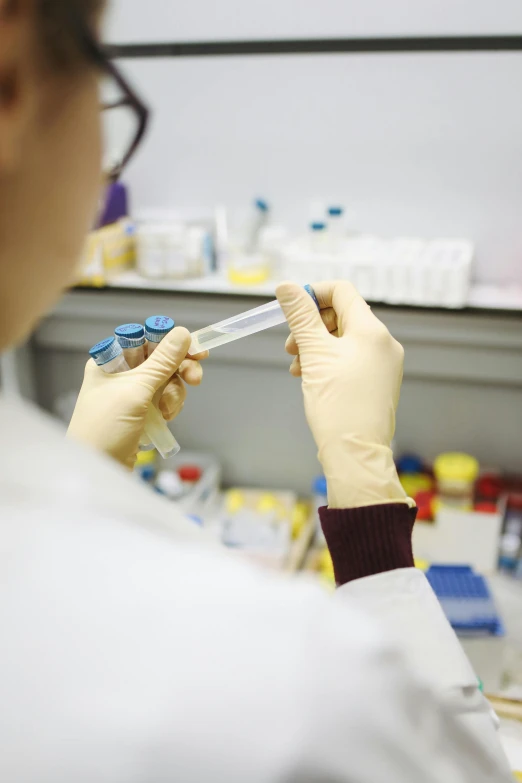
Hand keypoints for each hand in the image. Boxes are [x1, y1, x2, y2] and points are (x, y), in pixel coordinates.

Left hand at [68, 327, 207, 468]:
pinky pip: (165, 399)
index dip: (171, 343)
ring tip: (168, 411)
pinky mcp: (141, 412)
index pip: (146, 339)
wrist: (97, 470)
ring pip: (167, 380)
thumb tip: (183, 333)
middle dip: (179, 369)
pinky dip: (170, 406)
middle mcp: (120, 374)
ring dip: (174, 393)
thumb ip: (162, 362)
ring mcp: (131, 394)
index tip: (195, 350)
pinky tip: (165, 418)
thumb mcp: (136, 391)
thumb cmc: (106, 428)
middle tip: (195, 379)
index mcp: (110, 361)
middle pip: (160, 360)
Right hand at [277, 281, 408, 508]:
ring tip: (297, 367)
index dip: (312, 294)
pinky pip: (352, 360)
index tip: (290, 310)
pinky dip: (329, 362)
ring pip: (344, 340)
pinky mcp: (378, 383)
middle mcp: (384, 343)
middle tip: (290, 347)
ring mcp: (384, 364)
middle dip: (311, 325)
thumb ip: (300, 317)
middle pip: (342, 315)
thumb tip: (287, 287)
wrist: (356, 455)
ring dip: (316, 346)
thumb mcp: (313, 355)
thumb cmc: (337, 406)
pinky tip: (311, 378)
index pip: (342, 291)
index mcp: (372, 331)